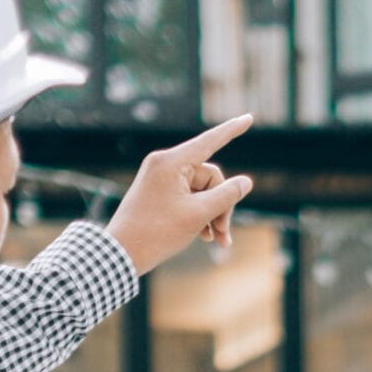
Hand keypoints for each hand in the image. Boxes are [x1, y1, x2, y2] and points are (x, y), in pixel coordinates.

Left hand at [105, 116, 255, 274]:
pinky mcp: (159, 192)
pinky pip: (188, 197)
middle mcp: (165, 164)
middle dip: (221, 206)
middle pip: (210, 178)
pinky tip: (203, 236)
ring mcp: (161, 178)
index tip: (249, 118)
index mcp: (171, 162)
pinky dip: (198, 215)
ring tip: (217, 240)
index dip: (232, 130)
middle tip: (223, 235)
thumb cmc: (157, 233)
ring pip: (202, 191)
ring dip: (212, 214)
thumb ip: (227, 196)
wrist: (121, 252)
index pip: (210, 141)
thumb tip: (245, 182)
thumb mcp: (198, 214)